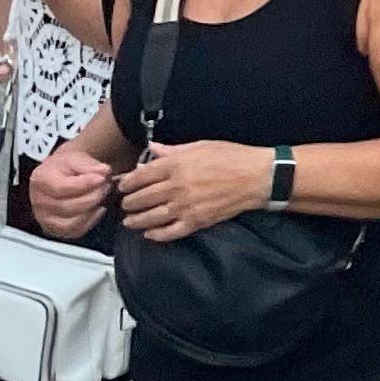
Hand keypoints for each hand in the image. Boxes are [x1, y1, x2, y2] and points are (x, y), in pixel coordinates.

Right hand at [26, 141, 118, 235]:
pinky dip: (91, 221)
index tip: (102, 178)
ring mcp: (44, 218)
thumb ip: (89, 164)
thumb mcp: (76, 157)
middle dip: (92, 196)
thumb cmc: (66, 166)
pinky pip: (75, 231)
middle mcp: (38, 201)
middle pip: (68, 206)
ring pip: (72, 222)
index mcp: (40, 179)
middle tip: (106, 186)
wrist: (60, 174)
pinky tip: (98, 208)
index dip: (85, 184)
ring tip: (102, 196)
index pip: (61, 187)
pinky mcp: (54, 229)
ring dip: (92, 210)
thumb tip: (104, 171)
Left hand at [115, 139, 276, 241]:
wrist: (257, 177)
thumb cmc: (232, 157)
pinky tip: (149, 234)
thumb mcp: (201, 145)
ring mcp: (186, 206)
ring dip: (137, 220)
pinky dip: (157, 235)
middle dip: (129, 202)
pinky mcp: (196, 221)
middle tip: (124, 204)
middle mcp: (177, 186)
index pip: (142, 176)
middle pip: (143, 198)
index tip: (123, 186)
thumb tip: (152, 149)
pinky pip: (170, 232)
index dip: (128, 183)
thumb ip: (173, 150)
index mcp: (177, 165)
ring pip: (152, 217)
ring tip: (129, 221)